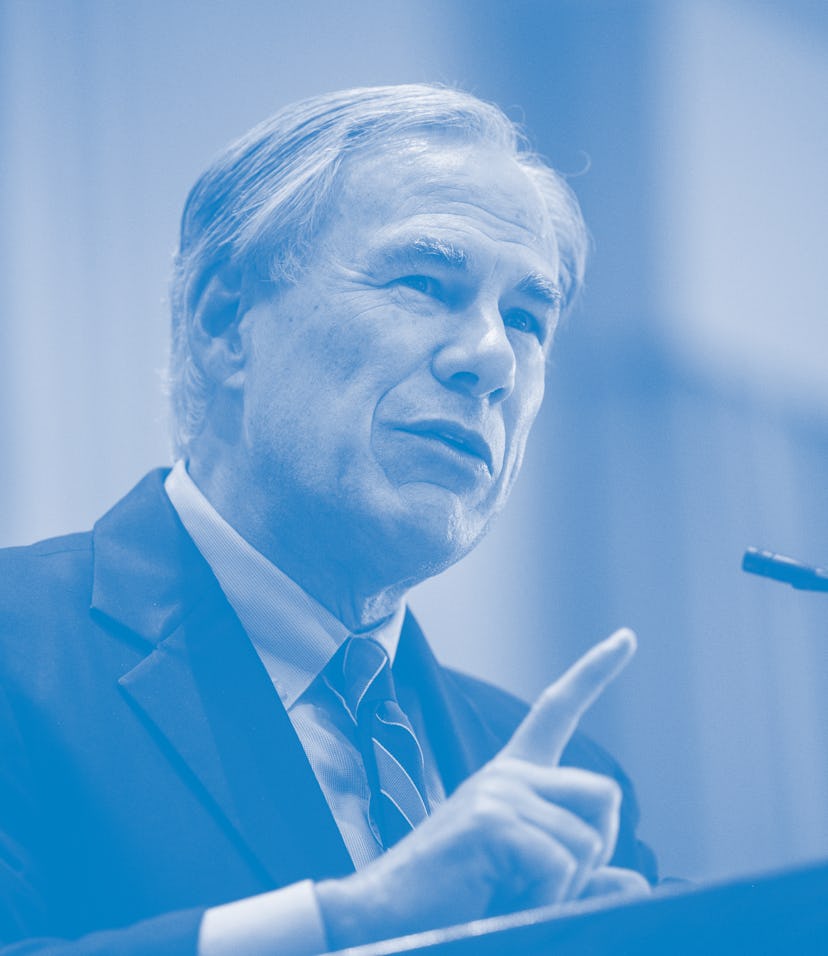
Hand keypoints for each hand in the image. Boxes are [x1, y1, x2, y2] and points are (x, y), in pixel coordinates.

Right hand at [316, 628, 646, 948]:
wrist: (385, 920)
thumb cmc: (455, 904)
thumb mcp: (528, 885)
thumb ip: (581, 879)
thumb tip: (635, 879)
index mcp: (511, 777)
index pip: (556, 711)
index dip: (594, 672)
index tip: (626, 637)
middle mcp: (507, 774)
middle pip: (606, 795)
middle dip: (595, 852)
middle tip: (541, 885)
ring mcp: (499, 791)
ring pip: (589, 842)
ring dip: (561, 890)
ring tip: (505, 895)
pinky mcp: (492, 820)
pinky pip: (560, 866)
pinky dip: (543, 900)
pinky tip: (497, 899)